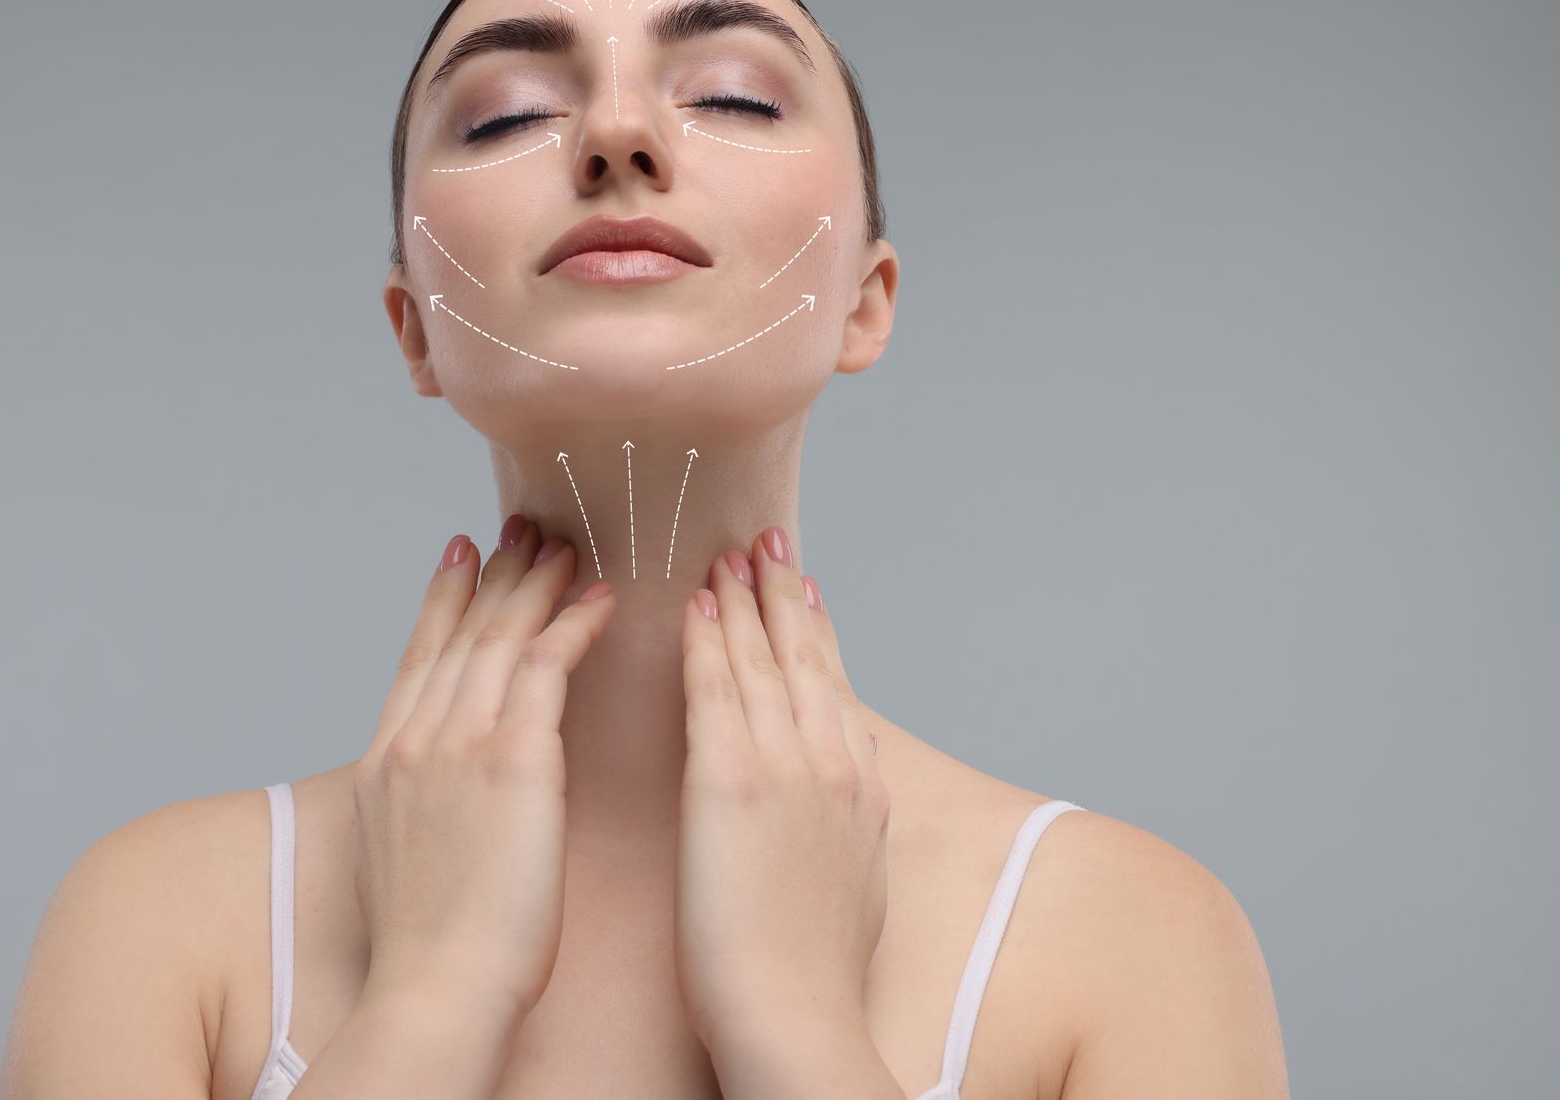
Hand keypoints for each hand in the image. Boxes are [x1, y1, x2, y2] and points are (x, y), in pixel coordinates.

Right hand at [349, 515, 616, 1029]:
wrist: (436, 989)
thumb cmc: (433, 951)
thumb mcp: (403, 860)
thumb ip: (421, 810)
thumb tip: (442, 799)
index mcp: (386, 763)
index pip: (417, 656)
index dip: (442, 598)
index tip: (459, 552)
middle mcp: (414, 738)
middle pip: (458, 631)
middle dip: (493, 573)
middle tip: (521, 526)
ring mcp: (457, 743)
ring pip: (500, 635)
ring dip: (536, 584)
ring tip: (566, 547)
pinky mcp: (510, 759)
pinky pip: (545, 666)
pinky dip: (572, 625)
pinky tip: (600, 601)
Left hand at [673, 526, 888, 1050]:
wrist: (796, 1018)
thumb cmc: (814, 973)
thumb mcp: (858, 881)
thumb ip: (852, 820)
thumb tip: (855, 783)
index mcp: (862, 786)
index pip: (834, 684)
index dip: (816, 629)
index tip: (803, 584)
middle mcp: (832, 761)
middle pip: (804, 655)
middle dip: (783, 591)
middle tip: (766, 540)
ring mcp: (785, 766)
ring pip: (762, 659)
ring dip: (744, 599)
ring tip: (727, 554)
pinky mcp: (731, 781)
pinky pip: (716, 691)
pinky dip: (709, 643)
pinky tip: (697, 608)